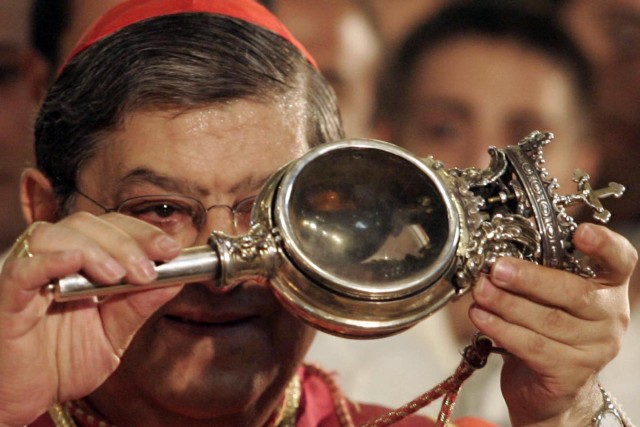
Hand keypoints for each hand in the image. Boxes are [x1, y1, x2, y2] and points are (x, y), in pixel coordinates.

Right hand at [0, 213, 181, 425]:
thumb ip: (137, 306)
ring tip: (117, 277)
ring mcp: (28, 275)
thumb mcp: (113, 335)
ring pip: (54, 235)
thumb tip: (175, 280)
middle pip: (87, 224)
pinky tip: (75, 262)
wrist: (24, 399)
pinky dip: (51, 260)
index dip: (142, 233)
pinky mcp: (7, 296)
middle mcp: (53, 260)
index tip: (171, 250)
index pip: (112, 228)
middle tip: (148, 270)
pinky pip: (24, 268)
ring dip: (93, 249)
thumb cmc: (62, 363)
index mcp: (82, 263)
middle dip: (126, 242)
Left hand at [469, 223, 636, 425]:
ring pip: (548, 321)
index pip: (620, 260)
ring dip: (507, 303)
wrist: (548, 388)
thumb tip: (497, 253)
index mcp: (607, 287)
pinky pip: (533, 347)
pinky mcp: (570, 373)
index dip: (604, 244)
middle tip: (497, 268)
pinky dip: (502, 329)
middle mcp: (609, 317)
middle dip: (530, 278)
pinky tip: (481, 317)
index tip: (581, 232)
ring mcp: (594, 349)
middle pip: (574, 292)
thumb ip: (535, 271)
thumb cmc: (545, 329)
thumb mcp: (546, 296)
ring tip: (480, 291)